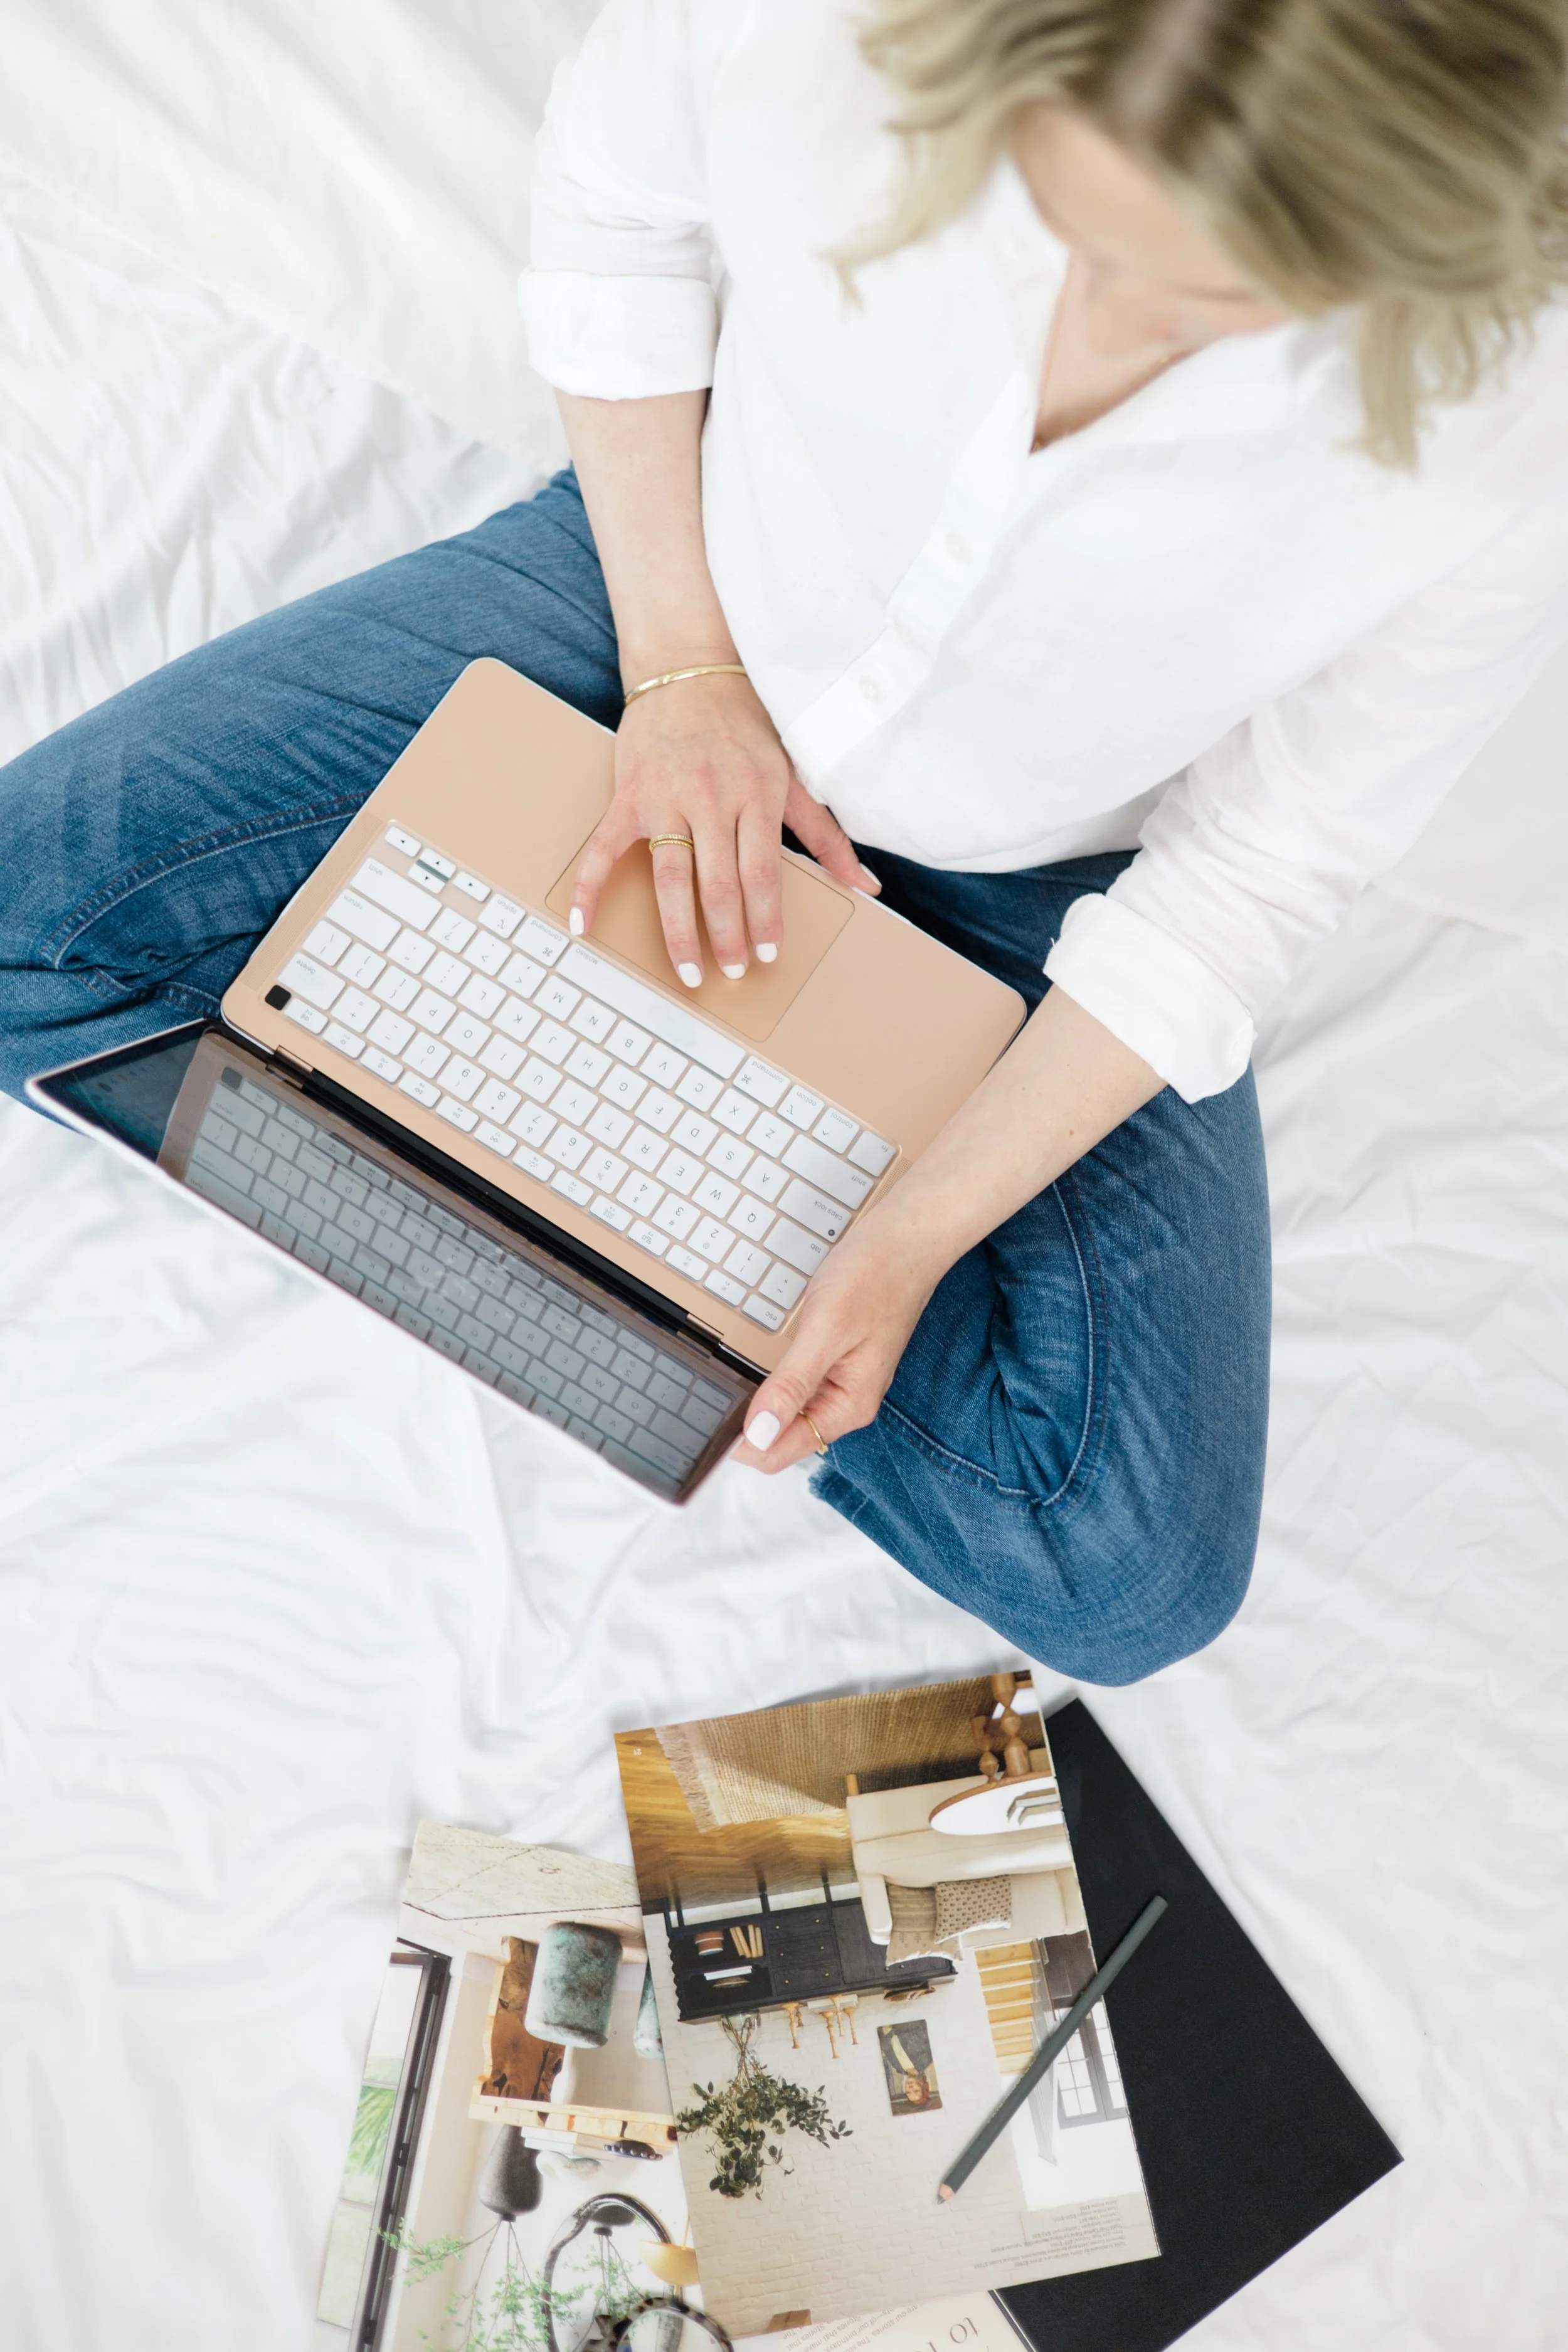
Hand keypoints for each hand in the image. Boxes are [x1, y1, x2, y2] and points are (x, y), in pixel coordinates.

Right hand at [569, 670, 877, 985]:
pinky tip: (583, 927)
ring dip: (678, 932)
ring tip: (688, 971)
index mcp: (755, 794)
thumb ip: (826, 835)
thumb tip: (867, 885)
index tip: (767, 955)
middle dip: (726, 936)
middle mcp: (710, 798)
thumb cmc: (746, 723)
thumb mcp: (794, 774)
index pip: (760, 872)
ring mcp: (664, 799)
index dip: (764, 919)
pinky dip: (589, 889)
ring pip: (670, 878)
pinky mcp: (628, 796)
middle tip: (731, 973)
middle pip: (717, 884)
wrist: (688, 668)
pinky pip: (602, 849)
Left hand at [730, 1207, 943, 1473]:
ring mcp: (841, 1383)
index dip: (739, 1443)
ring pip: (786, 1415)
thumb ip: (791, 1386)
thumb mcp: (826, 1330)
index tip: (708, 1417)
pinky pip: (796, 1389)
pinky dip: (772, 1383)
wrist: (908, 1237)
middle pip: (780, 1439)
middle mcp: (846, 1403)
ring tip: (725, 1381)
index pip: (779, 1453)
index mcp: (849, 1406)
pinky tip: (756, 1365)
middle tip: (708, 1394)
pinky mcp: (835, 1362)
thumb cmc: (876, 1275)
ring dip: (757, 1405)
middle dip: (745, 1425)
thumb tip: (758, 1434)